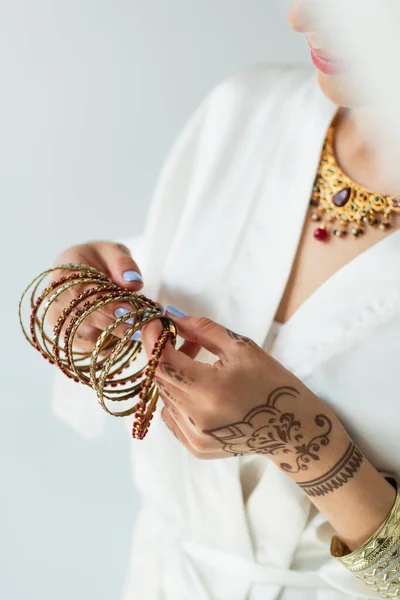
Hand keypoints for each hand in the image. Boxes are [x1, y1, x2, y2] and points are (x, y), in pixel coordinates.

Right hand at [47, 240, 145, 350]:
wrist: (84, 272)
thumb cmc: (98, 260)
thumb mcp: (113, 251)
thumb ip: (123, 262)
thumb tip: (133, 282)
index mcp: (63, 273)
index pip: (82, 293)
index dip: (108, 304)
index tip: (132, 310)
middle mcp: (55, 301)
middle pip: (85, 318)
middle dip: (119, 322)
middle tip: (146, 323)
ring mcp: (59, 322)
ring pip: (90, 337)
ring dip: (119, 334)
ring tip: (142, 326)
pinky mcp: (68, 339)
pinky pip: (93, 348)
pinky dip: (114, 343)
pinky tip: (129, 333)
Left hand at [141, 309, 347, 471]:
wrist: (293, 430)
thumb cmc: (272, 383)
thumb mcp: (242, 347)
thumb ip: (203, 329)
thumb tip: (171, 317)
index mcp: (209, 390)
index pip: (161, 363)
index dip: (153, 340)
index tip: (156, 324)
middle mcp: (196, 418)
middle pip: (159, 380)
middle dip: (163, 355)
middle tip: (178, 338)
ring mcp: (194, 438)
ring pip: (165, 397)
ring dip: (172, 376)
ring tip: (195, 364)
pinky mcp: (196, 448)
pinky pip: (172, 417)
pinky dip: (178, 399)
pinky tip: (199, 390)